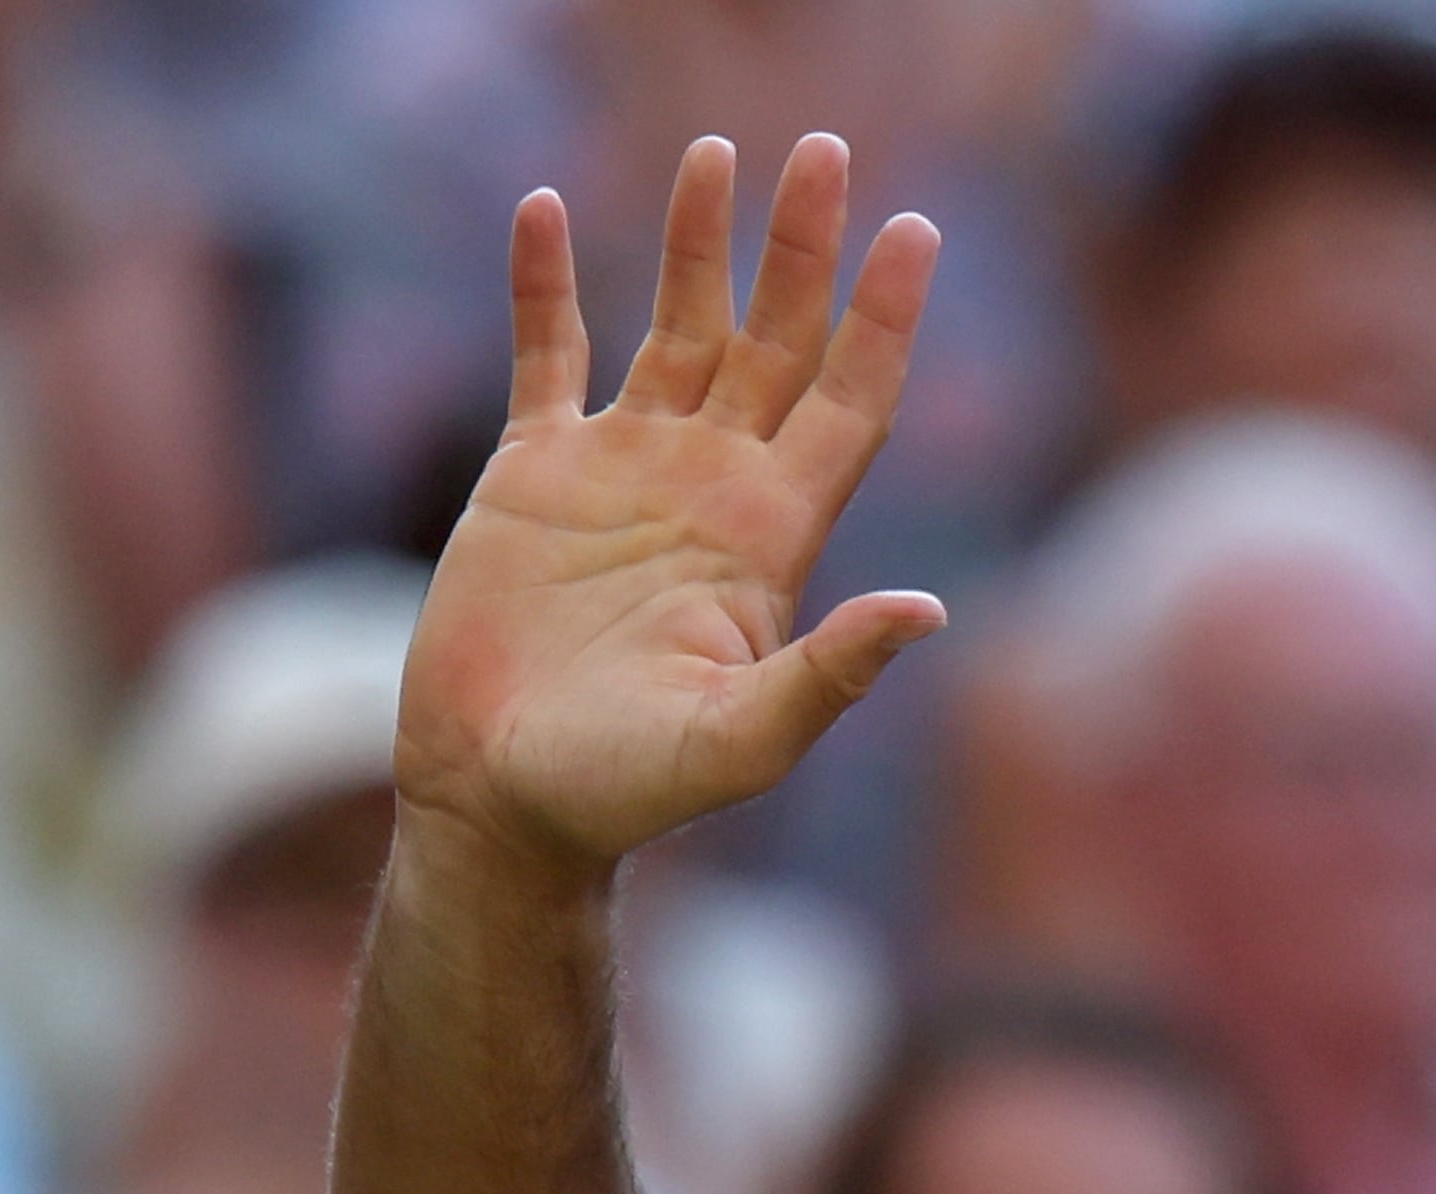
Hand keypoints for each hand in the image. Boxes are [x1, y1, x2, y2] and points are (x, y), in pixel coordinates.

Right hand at [394, 135, 943, 879]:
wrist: (506, 802)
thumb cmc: (628, 791)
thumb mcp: (744, 740)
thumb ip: (832, 674)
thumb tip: (929, 612)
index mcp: (771, 535)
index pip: (847, 399)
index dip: (885, 317)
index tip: (916, 230)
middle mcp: (710, 486)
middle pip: (775, 339)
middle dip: (802, 248)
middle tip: (827, 150)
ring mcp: (624, 471)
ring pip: (676, 327)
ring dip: (698, 242)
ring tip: (718, 152)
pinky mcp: (533, 474)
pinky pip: (546, 353)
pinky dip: (545, 283)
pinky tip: (547, 208)